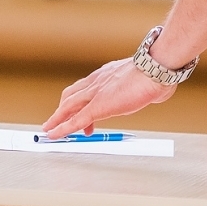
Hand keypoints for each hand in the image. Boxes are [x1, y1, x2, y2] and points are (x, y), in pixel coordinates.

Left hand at [41, 59, 174, 138]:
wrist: (155, 70)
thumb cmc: (155, 73)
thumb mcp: (145, 80)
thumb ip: (145, 87)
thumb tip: (155, 92)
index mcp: (106, 74)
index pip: (85, 87)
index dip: (77, 99)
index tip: (76, 110)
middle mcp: (96, 81)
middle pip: (70, 95)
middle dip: (61, 110)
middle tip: (56, 122)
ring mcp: (95, 93)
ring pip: (68, 106)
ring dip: (57, 119)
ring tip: (50, 130)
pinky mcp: (96, 106)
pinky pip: (75, 120)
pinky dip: (62, 128)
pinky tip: (54, 135)